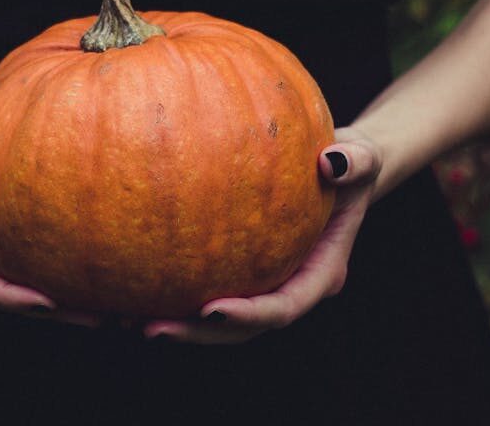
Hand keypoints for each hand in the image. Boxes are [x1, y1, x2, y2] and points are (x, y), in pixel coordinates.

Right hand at [0, 63, 98, 326]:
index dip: (7, 298)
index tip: (48, 301)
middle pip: (0, 293)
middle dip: (48, 311)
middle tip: (100, 316)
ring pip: (20, 281)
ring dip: (63, 298)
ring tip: (113, 303)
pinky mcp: (2, 223)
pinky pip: (34, 253)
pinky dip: (64, 264)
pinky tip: (106, 262)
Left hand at [142, 126, 381, 343]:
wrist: (337, 167)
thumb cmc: (349, 161)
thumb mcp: (363, 155)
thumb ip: (355, 161)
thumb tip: (332, 162)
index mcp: (321, 273)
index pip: (284, 307)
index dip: (249, 316)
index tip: (211, 310)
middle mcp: (289, 286)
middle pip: (243, 329)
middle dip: (198, 334)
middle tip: (152, 329)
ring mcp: (262, 282)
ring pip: (218, 319)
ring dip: (177, 323)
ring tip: (127, 318)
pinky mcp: (238, 270)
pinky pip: (203, 285)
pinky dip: (170, 291)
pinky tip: (128, 284)